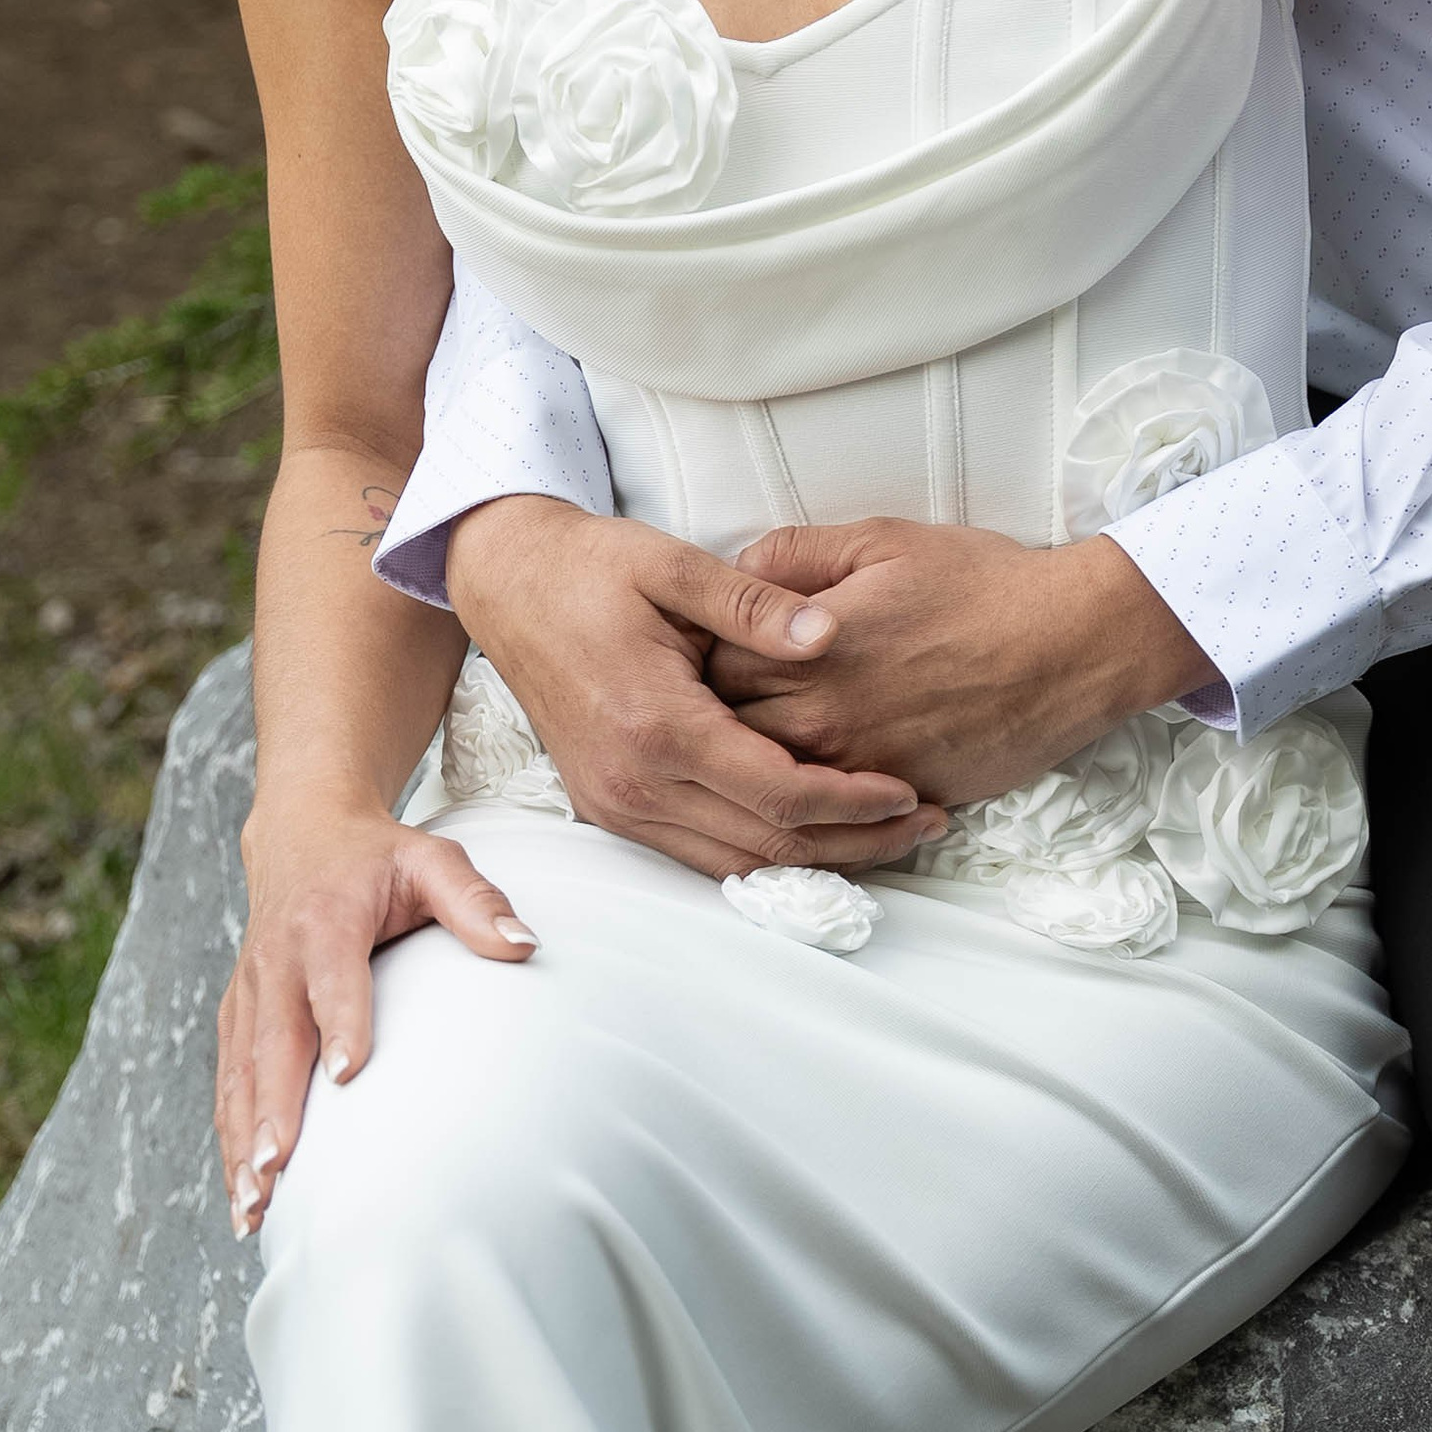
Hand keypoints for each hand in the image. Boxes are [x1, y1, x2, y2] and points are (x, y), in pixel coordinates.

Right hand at [216, 794, 534, 1236]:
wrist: (300, 833)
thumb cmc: (378, 856)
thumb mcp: (432, 859)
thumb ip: (476, 901)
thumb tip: (526, 946)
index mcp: (326, 920)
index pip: (332, 975)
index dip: (338, 1022)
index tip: (345, 1075)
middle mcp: (277, 960)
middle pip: (274, 1040)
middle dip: (272, 1109)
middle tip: (277, 1170)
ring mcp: (250, 992)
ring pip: (241, 1072)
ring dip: (243, 1140)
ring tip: (253, 1203)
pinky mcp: (237, 1015)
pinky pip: (229, 1080)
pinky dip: (230, 1134)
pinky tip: (242, 1189)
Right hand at [445, 495, 948, 874]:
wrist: (510, 586)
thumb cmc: (593, 569)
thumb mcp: (674, 564)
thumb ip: (753, 602)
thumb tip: (827, 633)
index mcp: (656, 725)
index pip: (777, 794)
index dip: (852, 801)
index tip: (910, 789)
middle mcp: (632, 784)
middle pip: (764, 847)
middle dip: (852, 843)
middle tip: (922, 823)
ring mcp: (616, 805)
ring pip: (733, 866)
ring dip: (814, 859)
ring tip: (886, 837)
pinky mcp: (610, 808)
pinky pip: (700, 855)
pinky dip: (763, 854)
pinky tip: (814, 834)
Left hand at [709, 522, 1210, 801]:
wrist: (1069, 643)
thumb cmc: (981, 583)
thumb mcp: (881, 540)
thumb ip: (795, 551)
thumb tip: (738, 570)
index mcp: (809, 649)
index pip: (710, 670)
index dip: (703, 659)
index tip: (708, 650)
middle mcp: (824, 717)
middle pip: (730, 736)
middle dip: (719, 719)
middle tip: (722, 700)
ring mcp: (861, 766)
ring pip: (774, 786)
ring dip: (761, 767)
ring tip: (762, 741)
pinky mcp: (900, 798)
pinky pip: (833, 817)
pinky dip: (814, 803)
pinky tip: (814, 781)